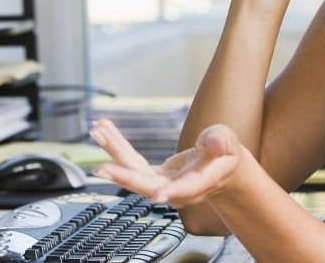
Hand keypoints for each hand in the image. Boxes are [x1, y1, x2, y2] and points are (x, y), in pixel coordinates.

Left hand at [90, 118, 242, 207]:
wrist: (220, 167)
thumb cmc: (226, 154)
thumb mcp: (227, 142)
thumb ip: (221, 143)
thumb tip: (218, 143)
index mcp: (200, 183)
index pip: (186, 190)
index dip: (172, 192)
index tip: (157, 194)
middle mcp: (177, 189)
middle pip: (148, 185)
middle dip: (124, 177)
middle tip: (101, 169)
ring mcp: (163, 184)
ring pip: (134, 171)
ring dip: (114, 151)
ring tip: (97, 131)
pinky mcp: (153, 176)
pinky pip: (132, 161)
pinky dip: (118, 145)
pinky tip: (104, 130)